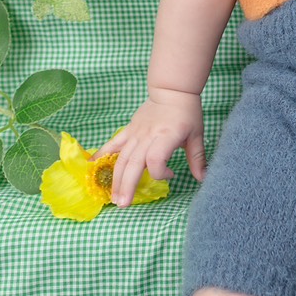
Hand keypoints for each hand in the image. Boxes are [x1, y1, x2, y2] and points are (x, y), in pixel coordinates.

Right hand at [95, 89, 206, 206]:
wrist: (172, 90)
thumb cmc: (187, 113)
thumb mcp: (197, 135)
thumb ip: (198, 158)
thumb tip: (204, 179)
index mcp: (165, 137)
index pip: (156, 160)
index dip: (161, 173)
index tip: (172, 174)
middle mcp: (147, 137)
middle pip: (133, 163)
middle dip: (127, 185)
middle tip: (123, 204)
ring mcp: (135, 134)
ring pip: (121, 158)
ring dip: (115, 179)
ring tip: (113, 197)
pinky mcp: (128, 131)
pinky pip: (112, 144)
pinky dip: (101, 155)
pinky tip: (91, 167)